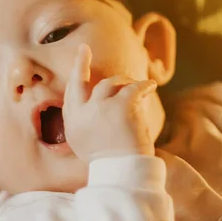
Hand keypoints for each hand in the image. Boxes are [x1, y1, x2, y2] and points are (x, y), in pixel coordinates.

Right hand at [63, 44, 156, 161]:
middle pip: (84, 83)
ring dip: (124, 82)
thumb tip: (96, 107)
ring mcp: (101, 107)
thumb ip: (87, 125)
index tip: (78, 57)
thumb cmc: (112, 163)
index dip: (74, 74)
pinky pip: (134, 88)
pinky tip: (150, 86)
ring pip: (111, 83)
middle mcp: (82, 114)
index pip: (70, 95)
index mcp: (73, 125)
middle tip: (85, 50)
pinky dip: (143, 86)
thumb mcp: (87, 146)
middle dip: (82, 63)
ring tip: (136, 87)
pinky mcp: (121, 105)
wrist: (124, 171)